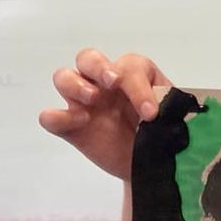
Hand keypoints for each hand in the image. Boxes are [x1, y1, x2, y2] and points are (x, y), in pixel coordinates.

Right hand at [37, 48, 170, 179]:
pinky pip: (50, 117)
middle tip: (113, 82)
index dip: (139, 86)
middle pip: (88, 58)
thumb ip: (166, 107)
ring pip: (63, 77)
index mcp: (132, 75)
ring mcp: (84, 104)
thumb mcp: (170, 116)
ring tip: (93, 100)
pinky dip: (57, 117)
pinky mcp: (71, 127)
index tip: (151, 113)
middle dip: (99, 66)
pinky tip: (79, 123)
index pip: (129, 66)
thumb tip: (159, 109)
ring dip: (75, 84)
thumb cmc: (161, 130)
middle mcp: (103, 84)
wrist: (152, 162)